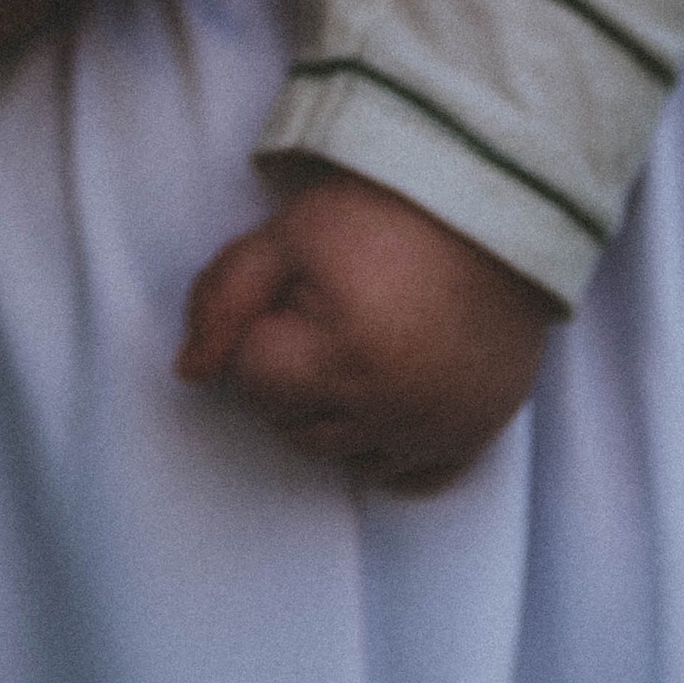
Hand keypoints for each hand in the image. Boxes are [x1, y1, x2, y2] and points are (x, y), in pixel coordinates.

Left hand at [175, 160, 556, 491]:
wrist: (493, 204)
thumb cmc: (382, 213)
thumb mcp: (286, 237)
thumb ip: (223, 300)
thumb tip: (189, 373)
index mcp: (342, 357)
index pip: (251, 377)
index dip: (259, 329)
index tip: (294, 291)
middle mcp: (392, 408)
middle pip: (291, 425)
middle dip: (290, 376)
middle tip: (325, 314)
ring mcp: (438, 428)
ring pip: (343, 456)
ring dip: (334, 412)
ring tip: (359, 342)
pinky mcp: (477, 432)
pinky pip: (413, 478)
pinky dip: (390, 449)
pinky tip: (387, 398)